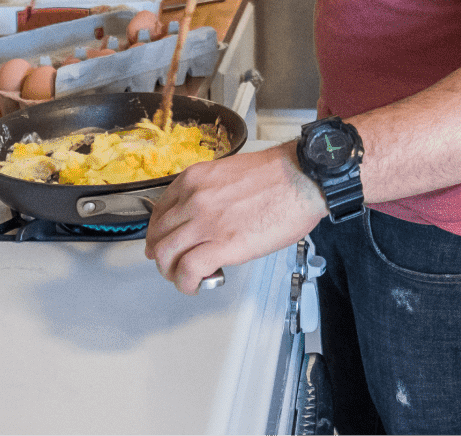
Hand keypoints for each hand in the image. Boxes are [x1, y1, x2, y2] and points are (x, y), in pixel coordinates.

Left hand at [144, 144, 324, 293]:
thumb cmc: (278, 176)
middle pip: (158, 235)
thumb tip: (205, 217)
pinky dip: (186, 283)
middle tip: (171, 265)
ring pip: (166, 254)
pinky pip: (188, 270)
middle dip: (161, 255)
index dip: (158, 232)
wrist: (302, 178)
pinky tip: (194, 285)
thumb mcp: (230, 174)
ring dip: (171, 272)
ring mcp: (206, 222)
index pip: (159, 211)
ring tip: (184, 278)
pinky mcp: (223, 245)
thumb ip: (210, 193)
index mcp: (195, 180)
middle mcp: (194, 199)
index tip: (163, 241)